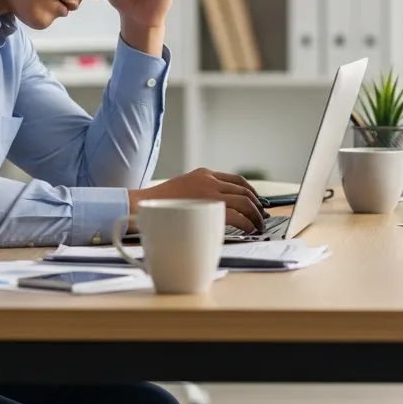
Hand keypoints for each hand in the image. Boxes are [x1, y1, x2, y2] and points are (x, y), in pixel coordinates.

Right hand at [128, 169, 266, 232]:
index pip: (237, 180)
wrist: (140, 205)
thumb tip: (218, 207)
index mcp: (205, 174)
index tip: (257, 202)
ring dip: (255, 216)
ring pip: (244, 202)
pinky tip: (249, 230)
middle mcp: (210, 180)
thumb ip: (201, 192)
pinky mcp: (208, 209)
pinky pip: (237, 216)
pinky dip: (247, 223)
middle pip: (244, 191)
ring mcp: (209, 194)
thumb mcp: (183, 188)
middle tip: (261, 217)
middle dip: (257, 205)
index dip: (251, 192)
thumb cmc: (159, 204)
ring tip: (258, 226)